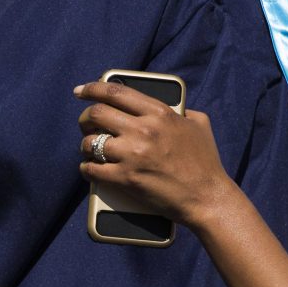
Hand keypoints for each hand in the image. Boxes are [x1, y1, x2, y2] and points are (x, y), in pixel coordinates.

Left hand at [75, 81, 234, 224]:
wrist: (206, 197)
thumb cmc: (205, 162)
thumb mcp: (198, 124)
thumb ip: (180, 110)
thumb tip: (169, 105)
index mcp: (159, 113)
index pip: (116, 92)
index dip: (93, 89)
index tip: (81, 91)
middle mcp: (143, 130)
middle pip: (96, 114)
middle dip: (85, 118)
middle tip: (85, 124)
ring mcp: (132, 155)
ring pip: (91, 142)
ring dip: (86, 145)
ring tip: (90, 148)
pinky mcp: (126, 179)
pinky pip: (92, 169)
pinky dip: (86, 168)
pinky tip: (89, 168)